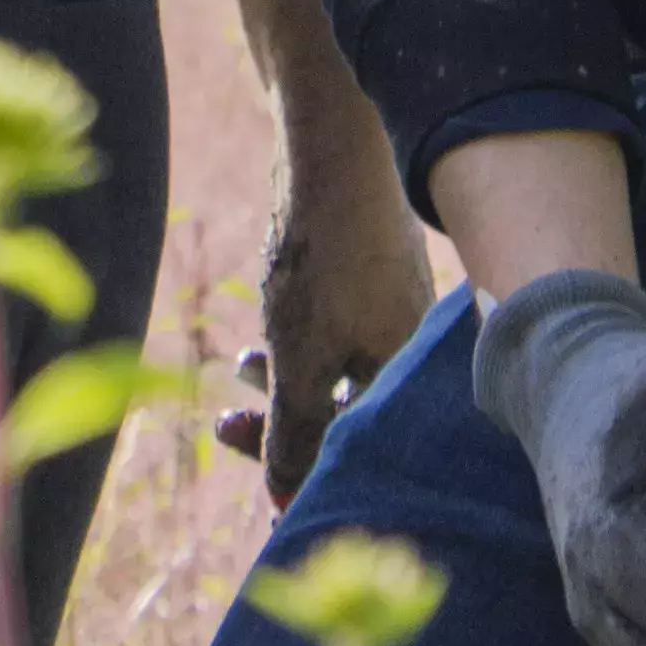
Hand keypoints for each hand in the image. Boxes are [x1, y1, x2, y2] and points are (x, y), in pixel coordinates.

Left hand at [217, 147, 437, 499]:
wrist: (333, 148)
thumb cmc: (325, 260)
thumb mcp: (299, 361)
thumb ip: (294, 433)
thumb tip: (283, 498)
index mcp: (413, 378)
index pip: (367, 452)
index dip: (312, 477)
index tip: (264, 490)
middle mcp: (418, 352)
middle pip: (352, 417)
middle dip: (286, 429)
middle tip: (226, 429)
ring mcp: (400, 314)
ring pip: (340, 376)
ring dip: (285, 386)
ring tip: (240, 372)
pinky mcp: (378, 286)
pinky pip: (341, 341)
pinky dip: (300, 352)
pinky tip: (262, 346)